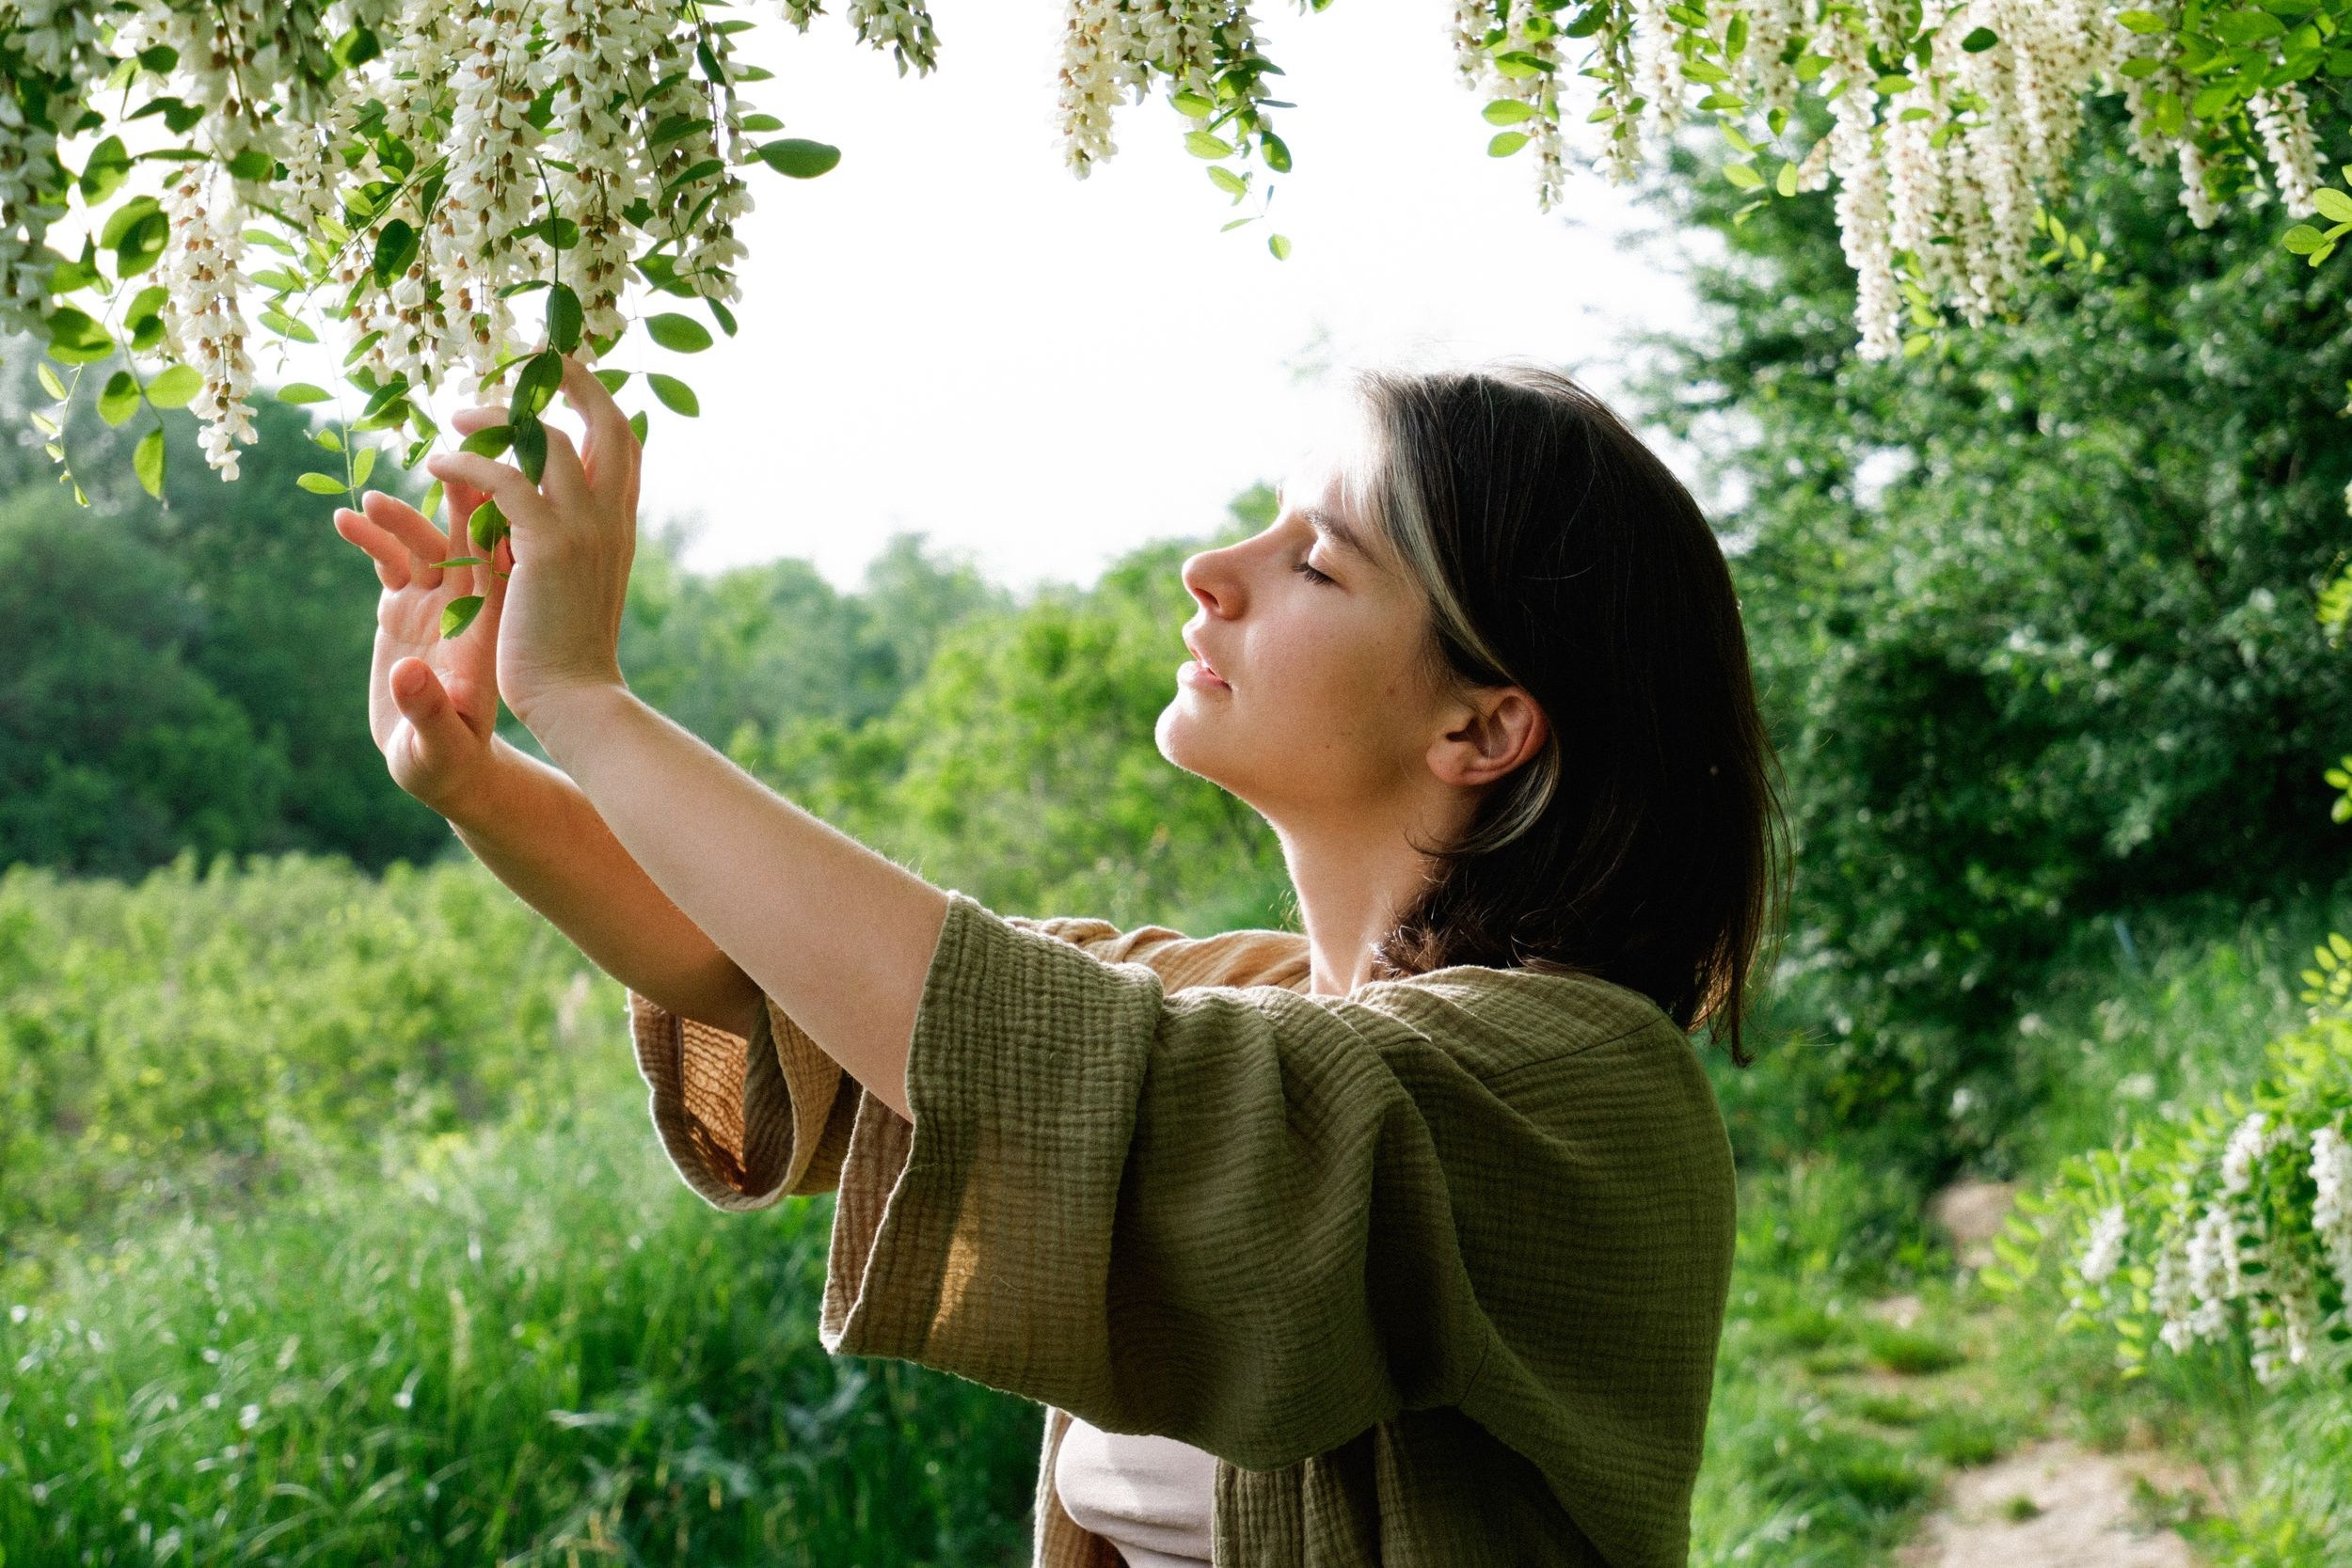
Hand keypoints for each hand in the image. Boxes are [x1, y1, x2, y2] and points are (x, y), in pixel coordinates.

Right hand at [332, 484, 513, 818]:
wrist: (436, 767)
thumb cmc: (447, 762)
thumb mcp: (437, 743)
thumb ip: (425, 709)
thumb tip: (407, 673)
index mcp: (485, 632)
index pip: (499, 569)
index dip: (494, 529)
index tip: (485, 492)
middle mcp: (465, 610)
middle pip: (469, 544)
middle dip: (458, 503)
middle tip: (443, 463)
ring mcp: (433, 606)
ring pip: (424, 547)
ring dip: (404, 521)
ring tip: (372, 502)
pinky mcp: (402, 611)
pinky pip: (389, 563)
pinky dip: (371, 541)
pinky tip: (343, 521)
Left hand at [425, 356, 641, 735]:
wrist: (574, 699)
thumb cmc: (567, 653)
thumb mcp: (578, 584)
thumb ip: (570, 541)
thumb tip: (550, 516)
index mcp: (619, 525)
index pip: (622, 443)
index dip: (593, 403)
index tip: (556, 381)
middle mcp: (610, 517)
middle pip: (605, 420)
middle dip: (568, 380)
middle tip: (525, 363)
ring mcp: (582, 528)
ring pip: (547, 438)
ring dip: (497, 419)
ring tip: (457, 421)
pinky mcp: (545, 546)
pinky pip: (503, 478)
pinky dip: (467, 463)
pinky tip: (435, 467)